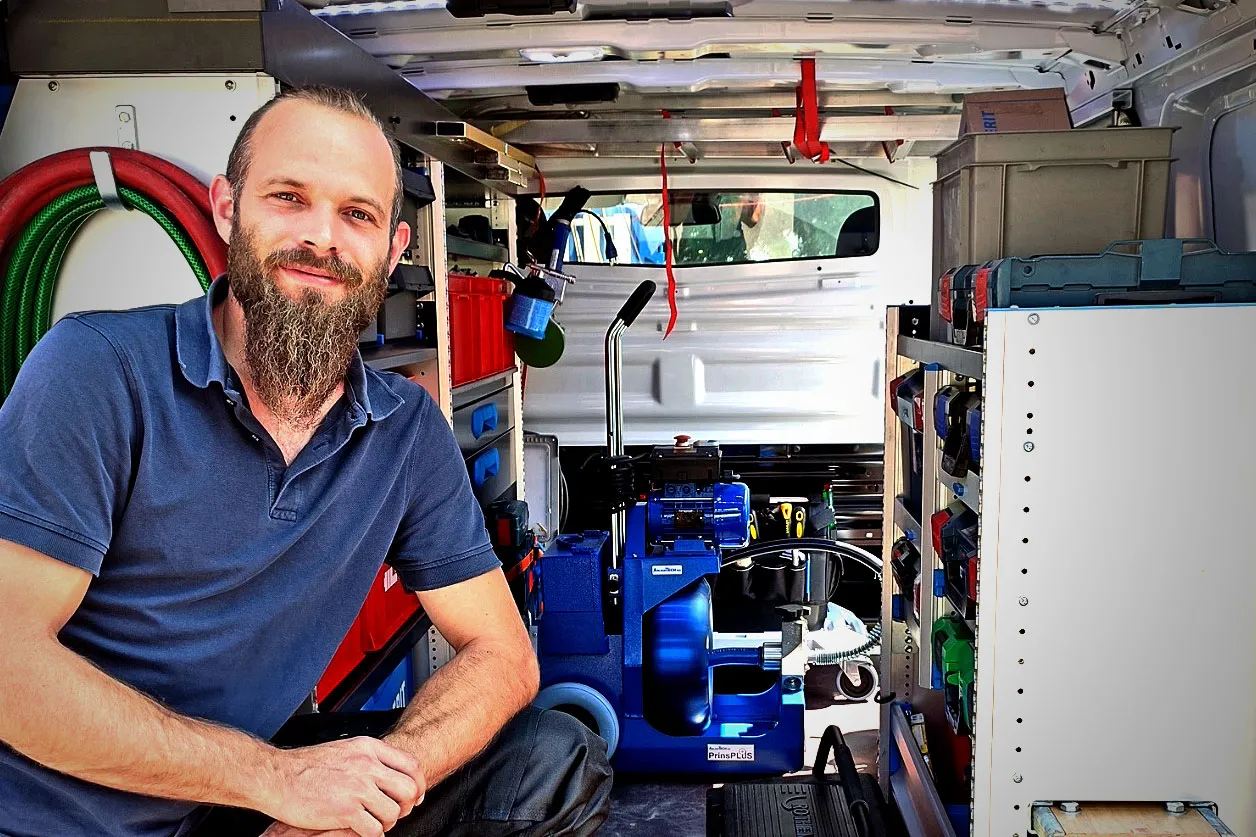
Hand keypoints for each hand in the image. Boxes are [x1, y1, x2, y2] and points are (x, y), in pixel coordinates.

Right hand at [263, 736, 425, 836]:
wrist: (278, 777)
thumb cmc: (307, 766)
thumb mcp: (345, 749)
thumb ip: (370, 758)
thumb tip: (391, 772)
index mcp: (368, 748)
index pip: (411, 765)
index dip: (418, 784)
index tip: (415, 796)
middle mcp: (367, 766)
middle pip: (409, 790)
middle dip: (406, 806)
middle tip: (395, 812)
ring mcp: (357, 788)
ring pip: (393, 812)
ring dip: (387, 822)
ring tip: (374, 822)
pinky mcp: (345, 810)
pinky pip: (374, 830)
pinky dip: (372, 834)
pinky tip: (362, 830)